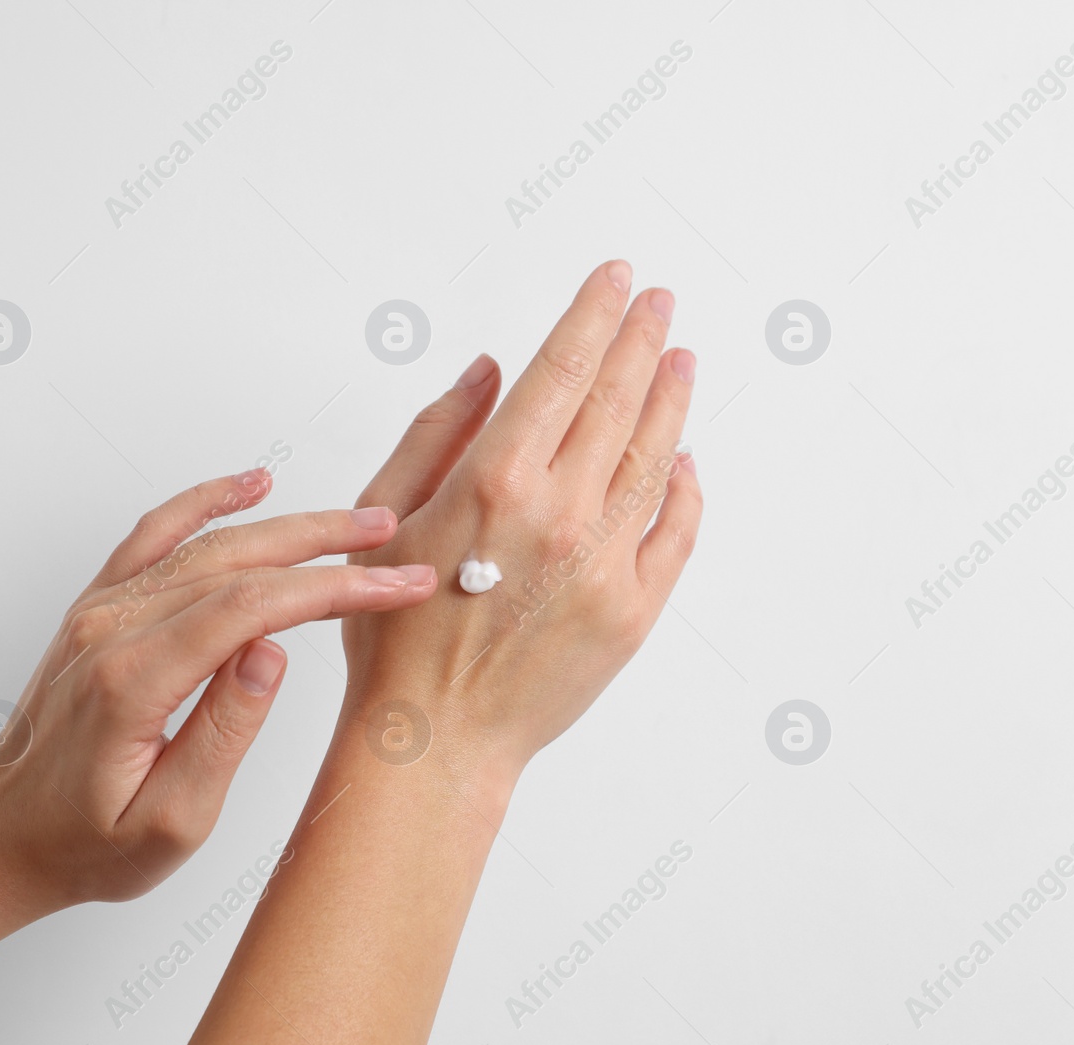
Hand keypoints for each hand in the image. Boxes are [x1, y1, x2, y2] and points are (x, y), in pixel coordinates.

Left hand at [0, 470, 437, 916]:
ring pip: (207, 543)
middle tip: (394, 539)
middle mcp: (112, 629)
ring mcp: (101, 611)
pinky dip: (206, 501)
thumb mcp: (170, 820)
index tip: (395, 587)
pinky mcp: (99, 608)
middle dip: (327, 546)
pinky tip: (251, 485)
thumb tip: (273, 652)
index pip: (254, 608)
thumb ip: (224, 732)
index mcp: (134, 680)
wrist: (3, 834)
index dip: (333, 590)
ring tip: (356, 519)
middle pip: (238, 561)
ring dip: (288, 525)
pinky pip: (156, 536)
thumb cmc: (86, 842)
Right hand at [343, 260, 701, 777]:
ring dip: (671, 398)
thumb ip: (439, 432)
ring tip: (681, 357)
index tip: (616, 278)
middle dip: (642, 338)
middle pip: (618, 400)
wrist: (434, 737)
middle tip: (660, 300)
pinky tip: (686, 457)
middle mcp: (559, 513)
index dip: (594, 314)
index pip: (563, 368)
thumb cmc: (394, 635)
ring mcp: (605, 563)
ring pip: (654, 457)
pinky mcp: (633, 611)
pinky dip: (686, 488)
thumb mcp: (387, 515)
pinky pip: (675, 532)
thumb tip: (491, 370)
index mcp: (495, 479)